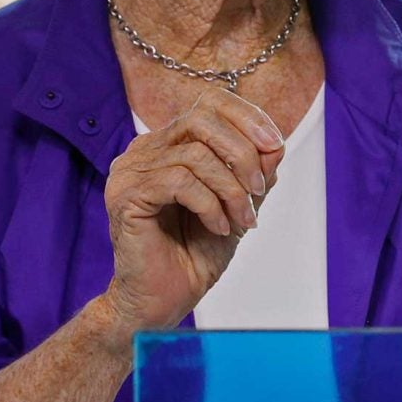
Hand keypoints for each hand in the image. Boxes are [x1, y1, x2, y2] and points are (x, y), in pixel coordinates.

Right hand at [99, 87, 285, 333]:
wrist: (165, 298)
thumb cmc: (198, 251)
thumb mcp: (241, 203)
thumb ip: (256, 171)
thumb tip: (275, 142)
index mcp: (168, 144)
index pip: (208, 103)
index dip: (247, 117)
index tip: (276, 145)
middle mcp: (144, 151)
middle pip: (201, 118)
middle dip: (242, 151)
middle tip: (259, 189)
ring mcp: (129, 172)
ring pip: (195, 155)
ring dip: (231, 189)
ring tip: (243, 219)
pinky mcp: (125, 196)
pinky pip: (179, 181)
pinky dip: (210, 204)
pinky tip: (220, 227)